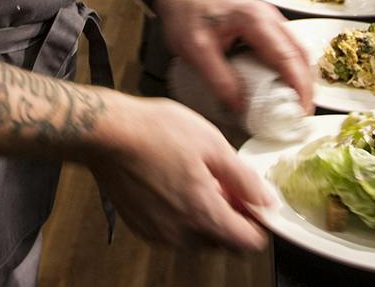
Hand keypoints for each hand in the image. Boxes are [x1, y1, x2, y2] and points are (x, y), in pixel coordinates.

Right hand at [87, 95, 271, 250]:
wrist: (107, 134)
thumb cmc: (157, 132)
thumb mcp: (213, 144)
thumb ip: (244, 179)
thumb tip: (266, 202)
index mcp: (203, 214)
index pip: (247, 242)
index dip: (256, 221)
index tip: (252, 199)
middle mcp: (180, 234)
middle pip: (223, 240)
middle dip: (230, 215)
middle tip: (221, 180)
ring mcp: (158, 234)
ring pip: (197, 236)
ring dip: (204, 215)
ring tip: (195, 176)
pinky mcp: (141, 228)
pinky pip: (174, 230)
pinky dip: (181, 214)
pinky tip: (175, 182)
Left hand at [156, 0, 311, 112]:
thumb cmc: (187, 16)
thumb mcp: (196, 50)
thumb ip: (219, 78)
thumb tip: (241, 107)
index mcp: (256, 20)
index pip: (288, 57)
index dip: (299, 87)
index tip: (301, 112)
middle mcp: (269, 17)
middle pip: (300, 54)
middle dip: (305, 87)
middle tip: (300, 116)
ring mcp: (269, 20)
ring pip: (296, 52)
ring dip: (299, 79)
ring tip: (294, 107)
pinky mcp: (265, 27)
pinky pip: (286, 50)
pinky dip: (289, 71)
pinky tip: (281, 89)